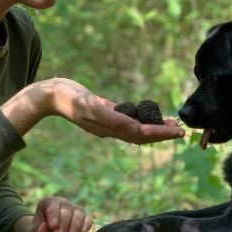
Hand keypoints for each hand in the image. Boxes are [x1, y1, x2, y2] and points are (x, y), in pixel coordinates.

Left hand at [12, 196, 92, 231]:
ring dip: (74, 228)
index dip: (53, 216)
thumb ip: (37, 230)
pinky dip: (86, 224)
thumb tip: (43, 227)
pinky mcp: (83, 218)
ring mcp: (73, 209)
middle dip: (63, 226)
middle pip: (66, 211)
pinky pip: (88, 218)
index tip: (52, 227)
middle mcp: (62, 203)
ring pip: (78, 214)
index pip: (52, 206)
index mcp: (47, 202)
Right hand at [39, 78, 184, 143]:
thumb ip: (113, 118)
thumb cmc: (69, 99)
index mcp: (109, 129)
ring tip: (170, 124)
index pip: (141, 134)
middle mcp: (110, 128)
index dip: (160, 133)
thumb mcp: (91, 107)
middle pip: (141, 135)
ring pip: (136, 128)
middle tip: (181, 130)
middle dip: (162, 133)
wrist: (50, 96)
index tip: (178, 132)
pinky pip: (126, 119)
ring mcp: (107, 121)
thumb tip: (135, 128)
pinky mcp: (104, 112)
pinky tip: (147, 116)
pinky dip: (140, 119)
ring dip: (154, 127)